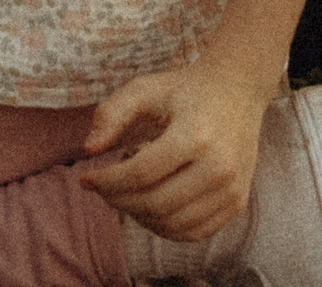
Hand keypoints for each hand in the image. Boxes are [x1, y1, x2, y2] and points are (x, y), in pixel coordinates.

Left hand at [72, 60, 273, 240]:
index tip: (85, 179)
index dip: (107, 181)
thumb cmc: (183, 90)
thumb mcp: (144, 89)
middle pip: (156, 203)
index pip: (141, 173)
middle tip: (102, 188)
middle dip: (118, 200)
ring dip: (139, 216)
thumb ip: (111, 113)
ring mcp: (232, 188)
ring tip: (126, 193)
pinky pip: (195, 232)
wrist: (237, 90)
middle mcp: (219, 166)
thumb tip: (87, 150)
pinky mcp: (237, 202)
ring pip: (173, 224)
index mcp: (196, 135)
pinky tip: (148, 207)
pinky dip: (165, 228)